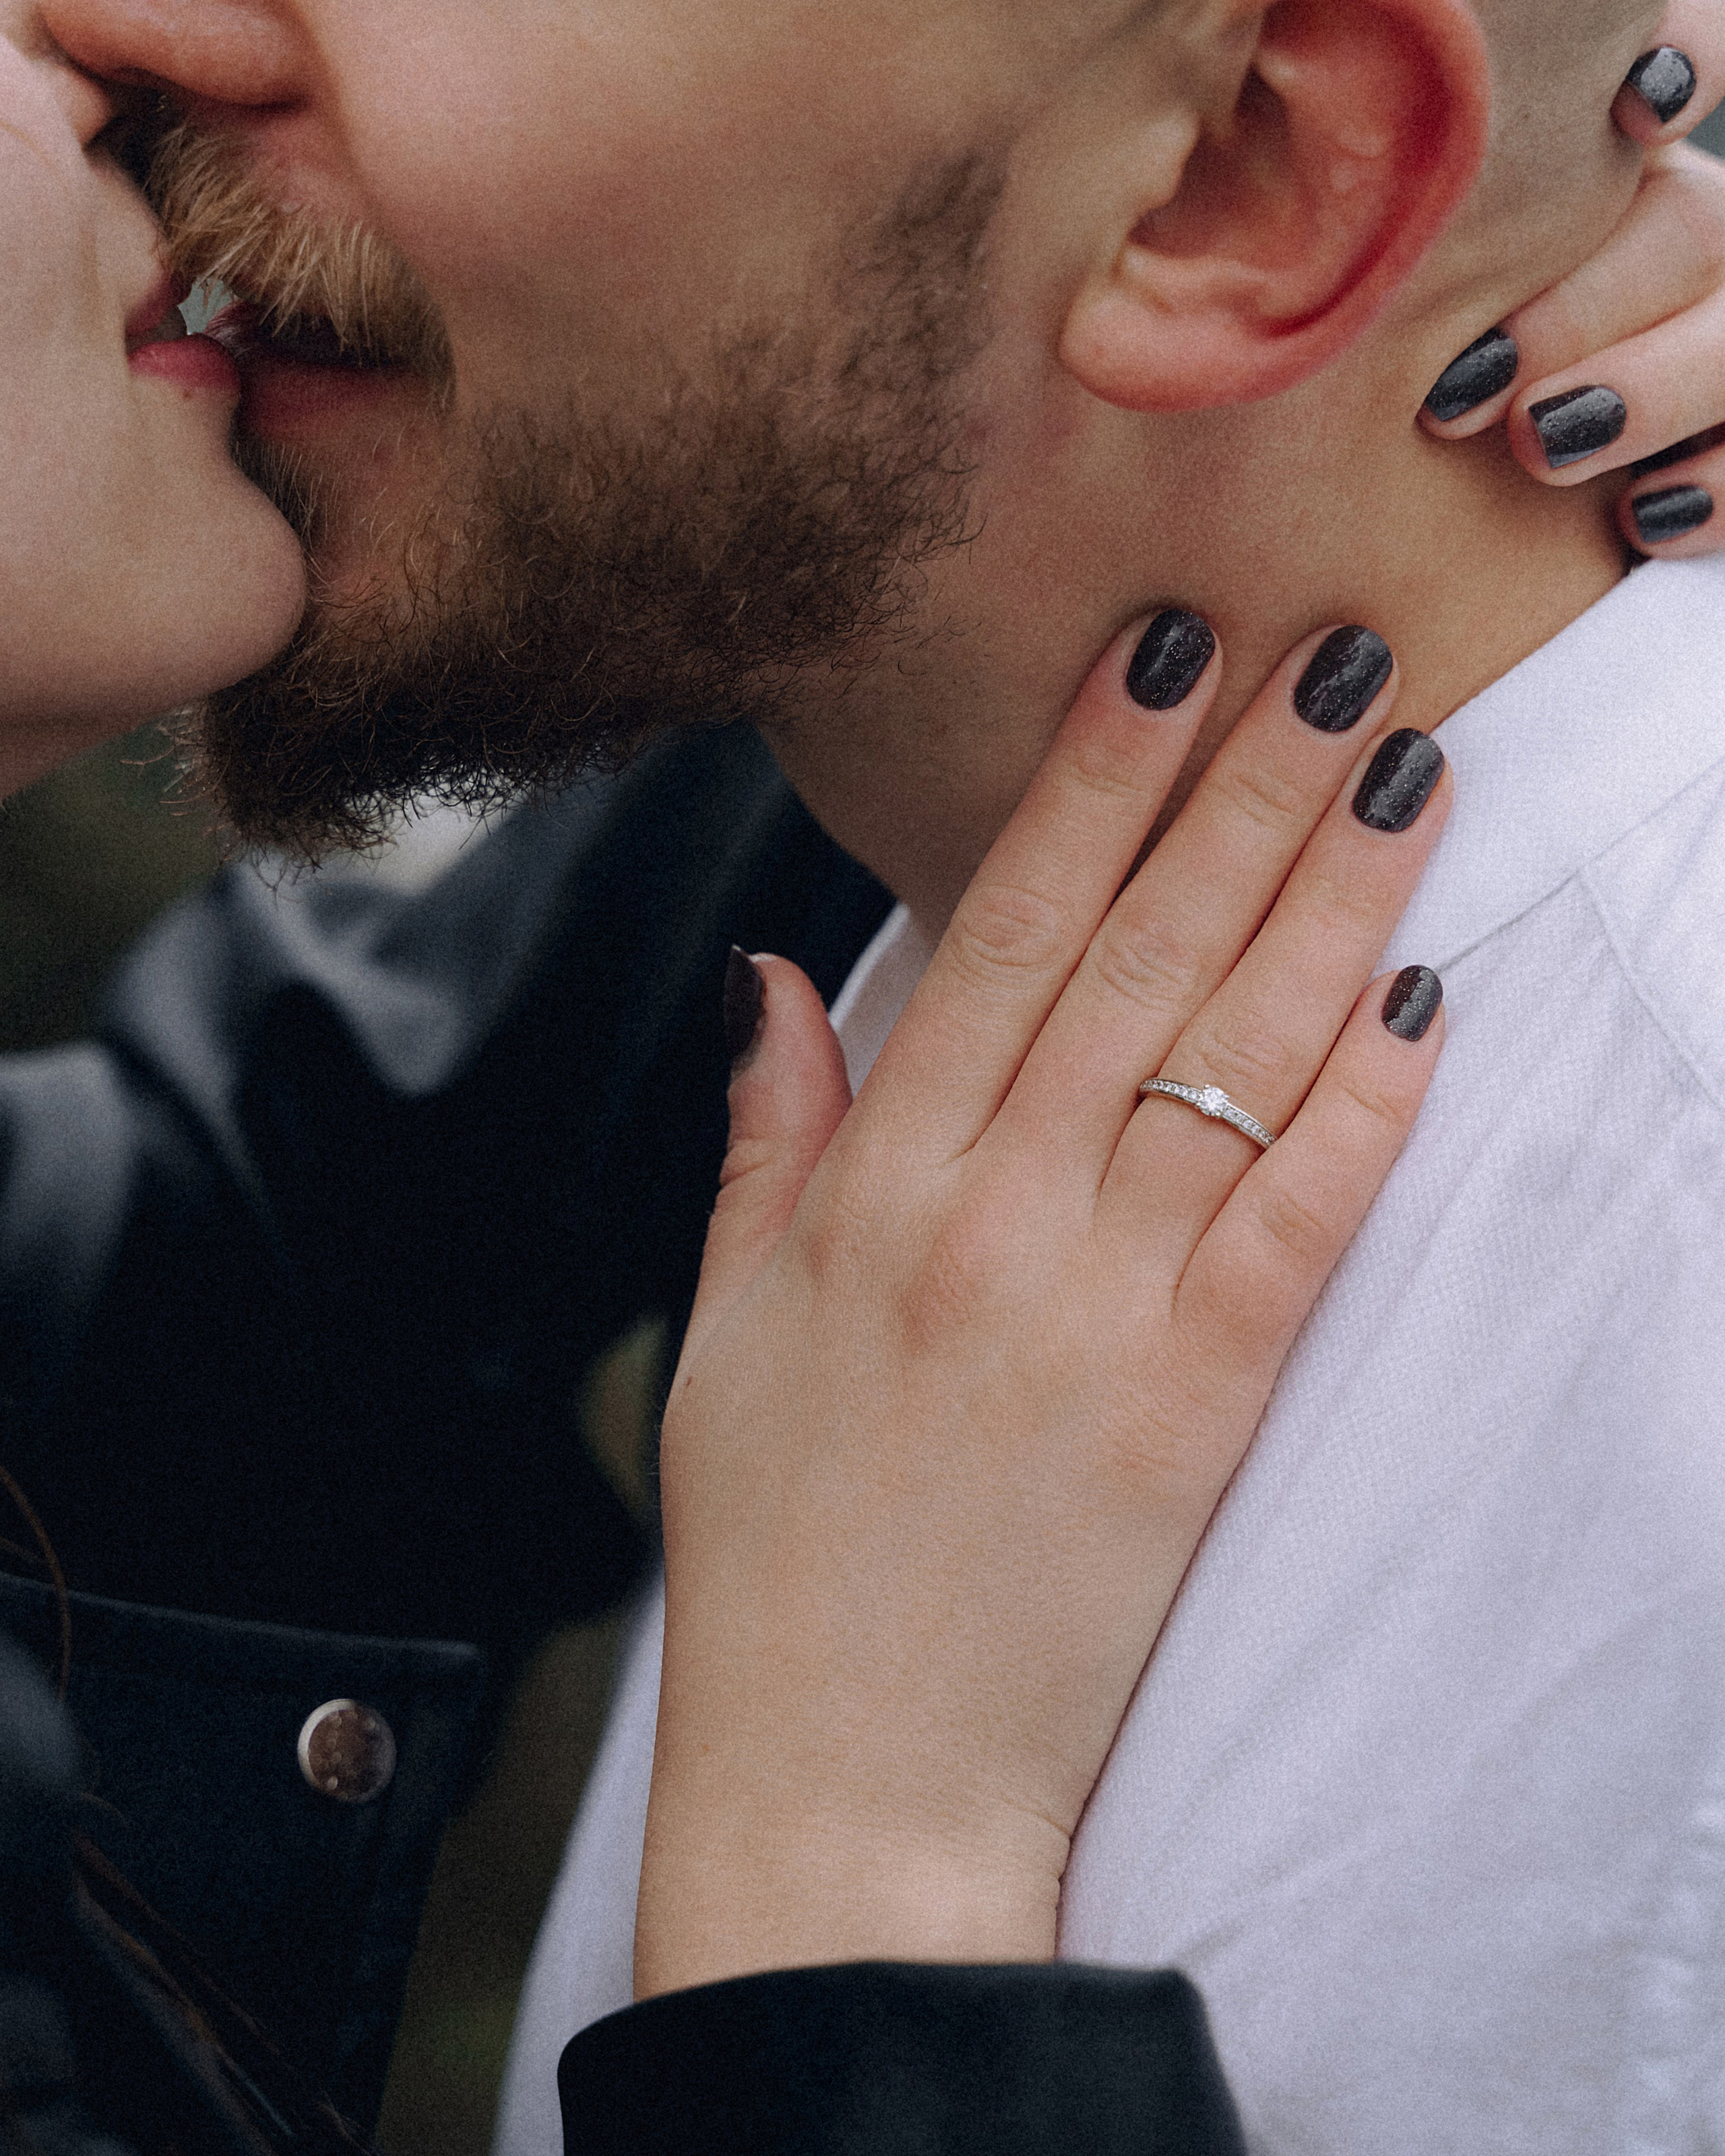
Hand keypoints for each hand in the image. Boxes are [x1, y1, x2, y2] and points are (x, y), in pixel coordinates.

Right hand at [635, 616, 1450, 1998]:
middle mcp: (988, 1219)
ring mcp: (1096, 1309)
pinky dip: (1364, 1106)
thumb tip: (776, 977)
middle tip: (1337, 656)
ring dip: (1330, 903)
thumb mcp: (722, 1327)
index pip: (1001, 931)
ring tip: (1406, 772)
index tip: (1163, 658)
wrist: (850, 1775)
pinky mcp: (1193, 1407)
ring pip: (1232, 1059)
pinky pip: (1297, 1224)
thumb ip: (764, 1136)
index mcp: (872, 1188)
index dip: (1091, 782)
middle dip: (1247, 790)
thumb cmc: (783, 1550)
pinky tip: (1422, 998)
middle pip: (1141, 958)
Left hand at [1422, 1, 1724, 554]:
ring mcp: (1720, 331)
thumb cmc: (1400, 383)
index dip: (1692, 57)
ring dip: (1649, 390)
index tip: (1635, 106)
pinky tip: (1638, 516)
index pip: (1691, 63)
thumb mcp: (1400, 307)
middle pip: (1696, 226)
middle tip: (1457, 393)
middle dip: (1581, 306)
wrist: (1455, 529)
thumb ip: (1408, 256)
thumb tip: (1326, 233)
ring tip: (1539, 445)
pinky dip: (1714, 484)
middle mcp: (1684, 237)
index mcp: (1615, 172)